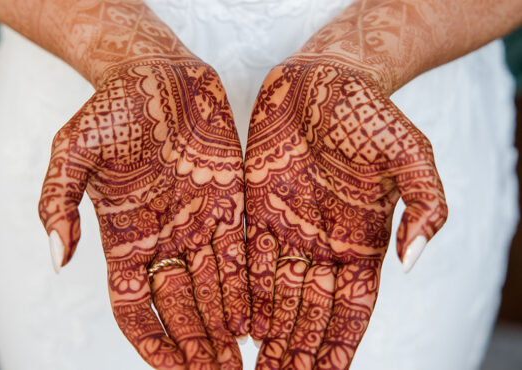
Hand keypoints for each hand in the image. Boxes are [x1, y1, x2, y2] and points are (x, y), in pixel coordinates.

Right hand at [38, 56, 248, 368]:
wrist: (156, 73)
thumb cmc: (112, 108)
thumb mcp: (72, 150)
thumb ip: (57, 203)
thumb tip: (56, 258)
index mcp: (124, 236)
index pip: (135, 306)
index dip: (152, 341)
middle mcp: (164, 237)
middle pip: (180, 306)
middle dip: (196, 345)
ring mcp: (198, 222)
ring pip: (213, 288)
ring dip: (224, 326)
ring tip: (240, 360)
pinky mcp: (230, 202)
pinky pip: (240, 252)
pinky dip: (247, 286)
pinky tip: (258, 316)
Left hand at [245, 56, 446, 368]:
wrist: (325, 79)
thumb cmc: (371, 114)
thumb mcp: (412, 156)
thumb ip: (425, 208)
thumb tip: (415, 262)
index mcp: (363, 240)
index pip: (351, 309)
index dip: (339, 345)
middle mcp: (323, 243)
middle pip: (310, 312)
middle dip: (298, 351)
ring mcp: (288, 228)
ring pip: (277, 295)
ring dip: (269, 334)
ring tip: (256, 368)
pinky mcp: (257, 209)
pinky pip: (248, 259)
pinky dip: (245, 294)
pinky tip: (238, 324)